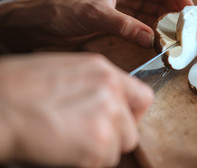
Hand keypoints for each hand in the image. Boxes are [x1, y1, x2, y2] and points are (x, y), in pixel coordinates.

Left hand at [0, 0, 192, 50]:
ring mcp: (123, 5)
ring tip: (175, 37)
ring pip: (152, 11)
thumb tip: (151, 39)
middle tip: (185, 28)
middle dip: (174, 10)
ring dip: (164, 22)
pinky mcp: (117, 19)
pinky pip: (142, 23)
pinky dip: (152, 31)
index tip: (190, 9)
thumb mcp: (94, 13)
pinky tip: (159, 41)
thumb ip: (124, 26)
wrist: (39, 22)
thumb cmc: (61, 8)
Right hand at [0, 53, 152, 166]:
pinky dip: (85, 162)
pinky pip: (102, 162)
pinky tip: (64, 149)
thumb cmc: (19, 88)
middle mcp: (111, 90)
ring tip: (70, 142)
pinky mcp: (98, 142)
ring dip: (98, 152)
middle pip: (132, 129)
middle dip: (114, 139)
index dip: (133, 114)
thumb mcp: (65, 72)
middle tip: (88, 138)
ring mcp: (107, 116)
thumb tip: (107, 101)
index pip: (142, 97)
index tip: (122, 123)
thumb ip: (94, 85)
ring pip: (118, 148)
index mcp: (104, 71)